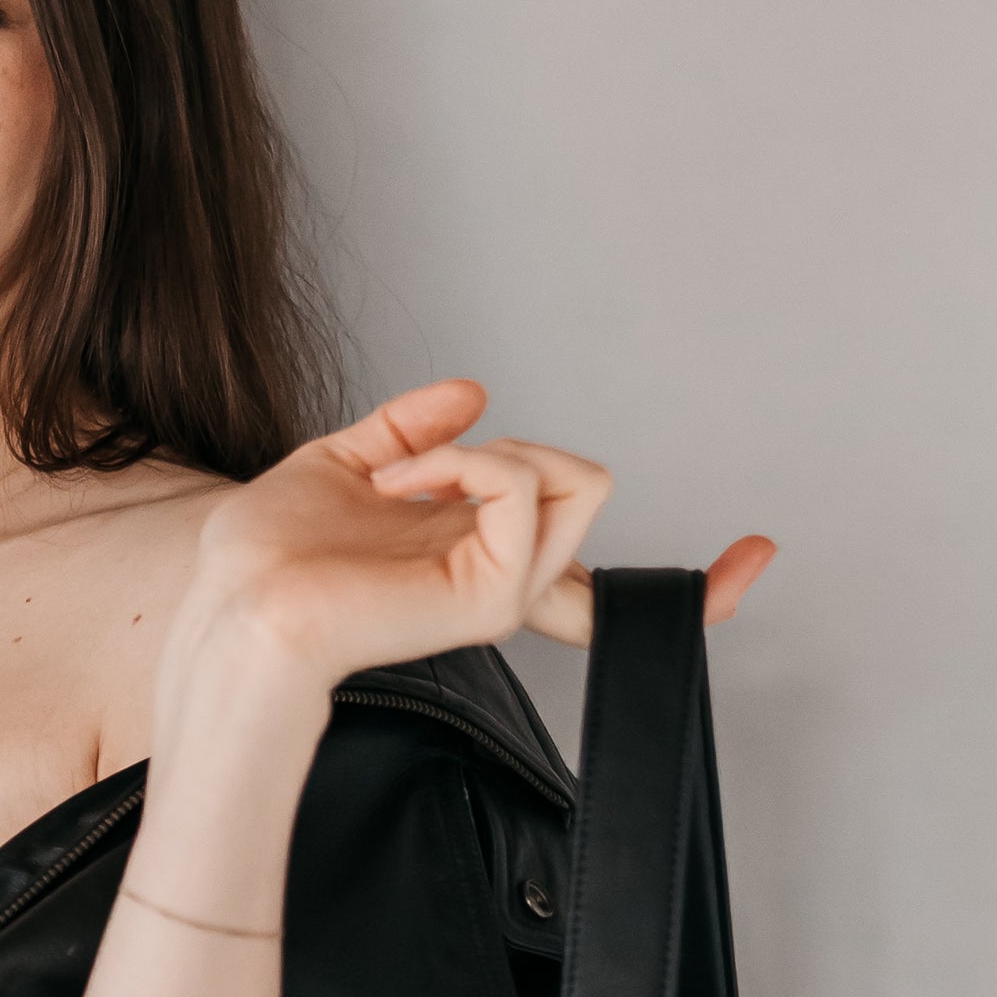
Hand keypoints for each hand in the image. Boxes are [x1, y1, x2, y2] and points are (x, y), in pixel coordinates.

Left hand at [182, 377, 772, 688]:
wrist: (235, 604)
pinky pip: (528, 489)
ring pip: (581, 480)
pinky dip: (467, 460)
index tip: (761, 553)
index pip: (606, 585)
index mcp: (480, 562)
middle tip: (422, 467)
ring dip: (489, 450)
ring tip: (407, 477)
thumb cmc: (270, 558)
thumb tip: (474, 393)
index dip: (698, 583)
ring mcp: (504, 593)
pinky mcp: (489, 598)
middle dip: (518, 443)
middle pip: (595, 488)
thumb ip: (415, 428)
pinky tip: (406, 485)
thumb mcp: (344, 464)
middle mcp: (505, 582)